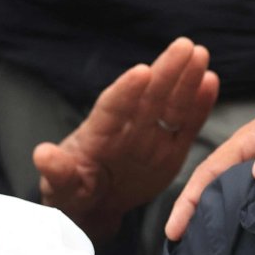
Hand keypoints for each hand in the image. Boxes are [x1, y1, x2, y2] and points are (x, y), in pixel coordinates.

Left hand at [34, 37, 219, 242]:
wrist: (94, 207)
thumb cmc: (71, 193)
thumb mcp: (59, 186)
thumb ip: (57, 172)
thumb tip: (43, 155)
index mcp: (98, 135)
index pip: (113, 109)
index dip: (126, 91)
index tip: (141, 71)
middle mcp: (126, 128)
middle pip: (148, 96)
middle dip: (166, 71)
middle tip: (184, 46)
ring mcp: (149, 137)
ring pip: (170, 104)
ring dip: (186, 80)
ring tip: (200, 55)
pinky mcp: (169, 150)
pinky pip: (186, 126)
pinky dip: (199, 105)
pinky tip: (210, 81)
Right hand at [164, 85, 254, 240]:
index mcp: (244, 146)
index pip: (207, 176)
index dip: (188, 203)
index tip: (174, 230)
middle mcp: (249, 164)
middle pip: (215, 194)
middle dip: (197, 220)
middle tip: (186, 251)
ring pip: (236, 204)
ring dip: (222, 225)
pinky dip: (249, 225)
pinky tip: (251, 246)